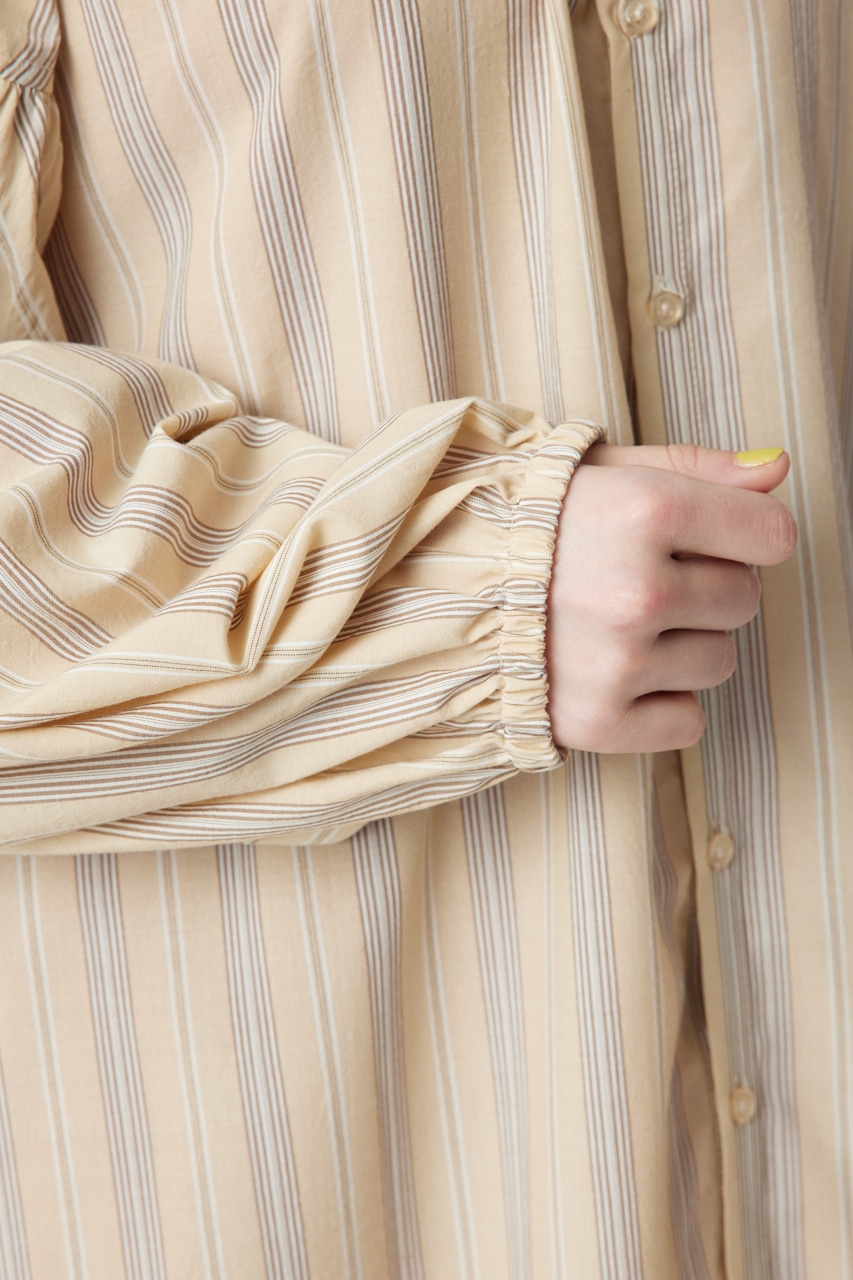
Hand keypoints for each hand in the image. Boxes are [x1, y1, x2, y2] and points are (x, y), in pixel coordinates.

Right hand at [545, 443, 796, 752]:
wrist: (426, 593)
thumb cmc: (517, 523)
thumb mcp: (601, 469)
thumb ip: (695, 467)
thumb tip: (775, 471)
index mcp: (643, 511)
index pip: (771, 535)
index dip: (744, 532)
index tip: (707, 535)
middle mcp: (635, 591)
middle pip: (743, 600)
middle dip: (705, 586)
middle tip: (639, 577)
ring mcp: (617, 663)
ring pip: (720, 661)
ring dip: (683, 645)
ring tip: (619, 624)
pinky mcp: (596, 722)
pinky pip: (687, 722)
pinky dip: (660, 704)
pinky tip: (616, 672)